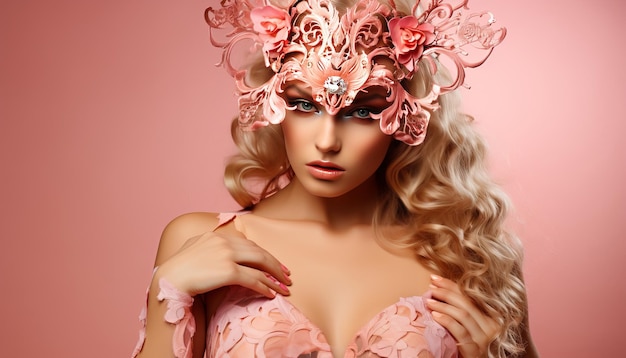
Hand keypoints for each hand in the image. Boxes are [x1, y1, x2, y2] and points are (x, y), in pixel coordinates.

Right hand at [155, 231, 291, 297]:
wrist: (169, 279)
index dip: (263, 253)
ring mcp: (227, 255)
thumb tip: (221, 246)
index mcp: (217, 235)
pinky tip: (272, 294)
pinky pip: (253, 279)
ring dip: (275, 276)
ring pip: (260, 264)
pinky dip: (265, 287)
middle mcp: (225, 242)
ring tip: (285, 286)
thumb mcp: (193, 247)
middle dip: (275, 264)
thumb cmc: (178, 269)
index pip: (247, 243)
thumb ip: (209, 244)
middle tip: (286, 274)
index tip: (273, 263)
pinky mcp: (228, 270)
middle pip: (258, 251)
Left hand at [426, 275, 499, 357]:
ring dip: (443, 305)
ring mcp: (484, 338)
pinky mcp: (475, 350)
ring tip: (428, 301)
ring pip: (463, 315)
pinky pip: (460, 331)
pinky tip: (435, 316)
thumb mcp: (469, 326)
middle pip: (466, 303)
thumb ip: (461, 311)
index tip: (435, 278)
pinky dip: (446, 321)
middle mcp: (491, 326)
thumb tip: (438, 290)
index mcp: (490, 317)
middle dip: (446, 292)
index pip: (469, 296)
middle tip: (431, 287)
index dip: (451, 285)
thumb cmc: (467, 345)